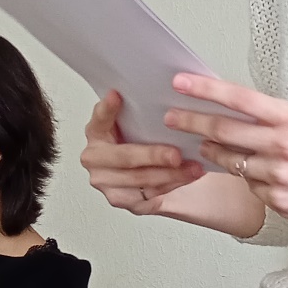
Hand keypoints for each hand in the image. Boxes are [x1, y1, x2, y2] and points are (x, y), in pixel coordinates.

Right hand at [81, 91, 203, 213]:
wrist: (148, 168)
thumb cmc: (142, 138)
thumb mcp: (137, 119)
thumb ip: (136, 107)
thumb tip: (144, 87)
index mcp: (95, 133)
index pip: (99, 119)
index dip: (107, 109)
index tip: (117, 95)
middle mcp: (95, 159)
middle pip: (125, 158)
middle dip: (153, 157)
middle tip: (176, 154)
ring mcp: (106, 183)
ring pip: (140, 181)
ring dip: (170, 175)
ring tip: (193, 166)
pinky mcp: (121, 200)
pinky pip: (149, 197)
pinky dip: (171, 187)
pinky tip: (187, 177)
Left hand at [164, 74, 287, 252]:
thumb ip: (269, 118)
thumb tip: (227, 109)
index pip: (240, 98)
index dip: (206, 89)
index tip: (181, 82)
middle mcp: (284, 144)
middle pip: (224, 131)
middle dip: (191, 122)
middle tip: (171, 116)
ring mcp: (279, 174)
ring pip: (231, 161)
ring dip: (214, 154)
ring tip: (207, 147)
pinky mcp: (277, 200)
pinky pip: (248, 185)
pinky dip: (246, 179)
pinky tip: (261, 176)